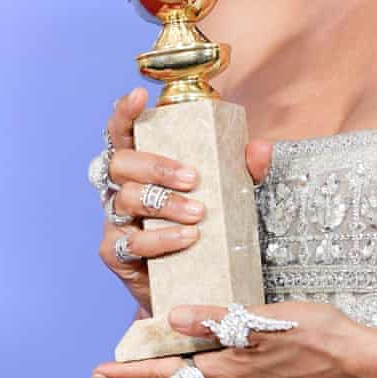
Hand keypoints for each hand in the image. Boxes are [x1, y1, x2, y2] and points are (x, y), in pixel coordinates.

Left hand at [91, 300, 370, 377]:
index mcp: (225, 372)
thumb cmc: (312, 336)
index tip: (99, 372)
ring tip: (141, 361)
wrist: (353, 359)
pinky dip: (190, 366)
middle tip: (107, 371)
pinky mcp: (259, 377)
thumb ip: (217, 320)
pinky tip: (193, 354)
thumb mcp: (263, 322)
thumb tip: (173, 318)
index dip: (131, 371)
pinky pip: (211, 375)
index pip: (165, 374)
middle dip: (139, 375)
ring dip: (164, 371)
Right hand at [96, 88, 273, 315]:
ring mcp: (115, 221)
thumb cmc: (208, 225)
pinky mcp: (116, 253)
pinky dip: (160, 239)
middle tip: (193, 178)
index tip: (138, 95)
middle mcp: (121, 188)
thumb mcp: (233, 194)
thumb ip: (247, 170)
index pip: (123, 132)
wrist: (196, 282)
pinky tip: (186, 239)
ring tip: (198, 214)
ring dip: (164, 204)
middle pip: (120, 163)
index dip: (125, 112)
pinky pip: (130, 242)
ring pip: (126, 200)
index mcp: (142, 166)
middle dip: (155, 166)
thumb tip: (260, 147)